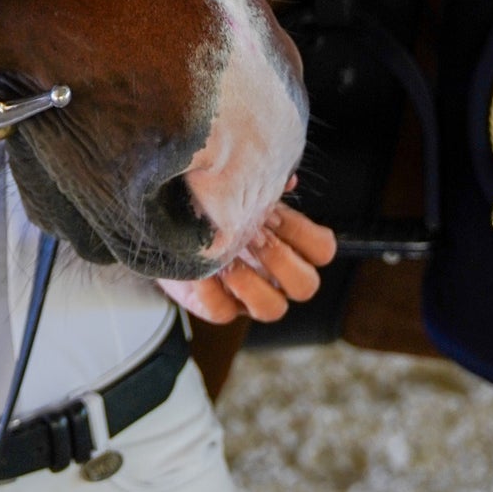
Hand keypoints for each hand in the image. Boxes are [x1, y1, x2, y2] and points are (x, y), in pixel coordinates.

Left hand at [157, 193, 336, 324]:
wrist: (170, 224)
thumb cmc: (215, 208)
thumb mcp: (240, 191)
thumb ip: (265, 184)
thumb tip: (288, 179)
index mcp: (289, 245)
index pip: (322, 250)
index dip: (303, 233)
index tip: (272, 213)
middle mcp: (275, 277)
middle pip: (306, 285)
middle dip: (279, 258)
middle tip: (252, 236)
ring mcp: (248, 297)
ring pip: (273, 309)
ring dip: (251, 283)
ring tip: (226, 260)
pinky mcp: (217, 308)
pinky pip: (223, 312)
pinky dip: (211, 291)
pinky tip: (199, 269)